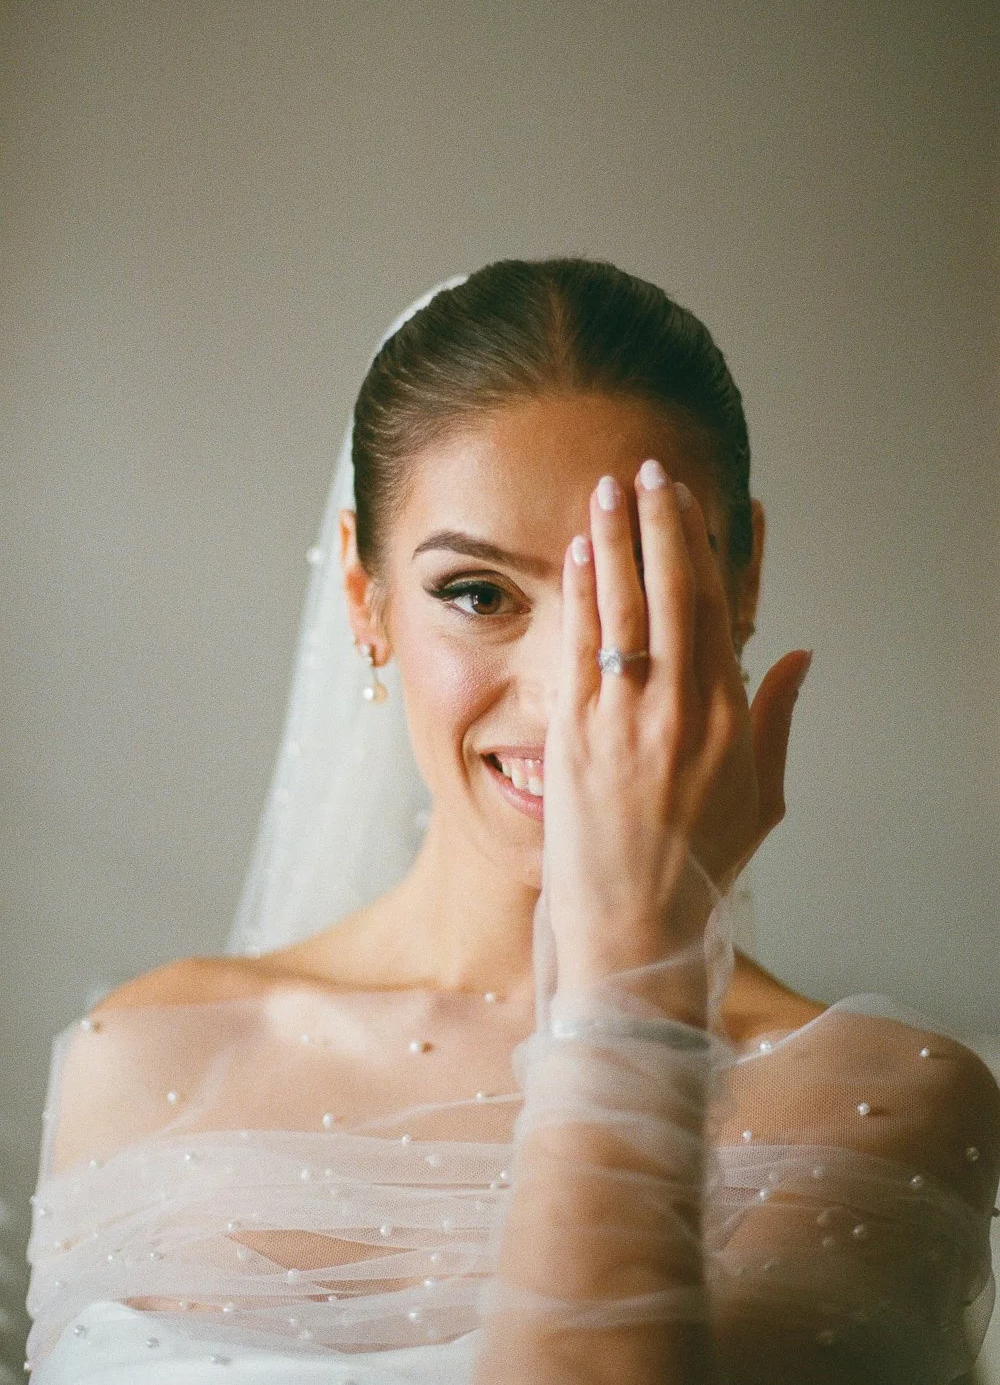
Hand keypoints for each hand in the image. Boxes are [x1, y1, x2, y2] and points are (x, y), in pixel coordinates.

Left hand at [541, 461, 809, 988]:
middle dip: (659, 524)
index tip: (690, 506)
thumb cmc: (699, 871)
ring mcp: (626, 718)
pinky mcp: (576, 735)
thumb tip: (800, 656)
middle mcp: (682, 707)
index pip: (717, 610)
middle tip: (648, 472)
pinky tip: (578, 552)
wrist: (635, 931)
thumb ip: (781, 719)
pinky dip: (580, 593)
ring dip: (615, 540)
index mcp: (731, 719)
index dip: (701, 550)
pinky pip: (579, 646)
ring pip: (624, 606)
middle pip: (672, 593)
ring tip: (608, 489)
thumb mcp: (763, 800)